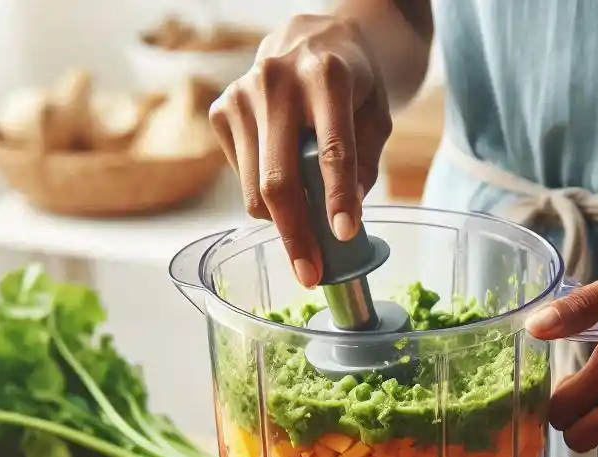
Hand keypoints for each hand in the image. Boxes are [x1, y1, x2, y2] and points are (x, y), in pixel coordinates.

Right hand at [208, 15, 392, 286]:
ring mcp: (242, 95)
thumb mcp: (376, 116)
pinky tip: (284, 181)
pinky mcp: (221, 111)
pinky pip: (242, 181)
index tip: (345, 233)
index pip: (331, 148)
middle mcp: (277, 81)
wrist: (310, 40)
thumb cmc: (351, 87)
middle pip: (280, 180)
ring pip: (255, 190)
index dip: (338, 196)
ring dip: (281, 225)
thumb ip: (365, 164)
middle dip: (297, 235)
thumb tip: (344, 218)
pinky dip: (264, 198)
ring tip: (305, 234)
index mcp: (326, 76)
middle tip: (312, 275)